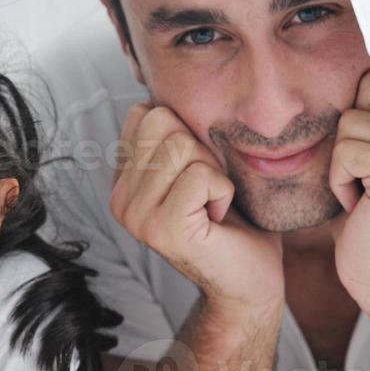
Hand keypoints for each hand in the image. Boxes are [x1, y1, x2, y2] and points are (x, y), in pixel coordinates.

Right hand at [110, 102, 282, 311]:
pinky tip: (219, 216)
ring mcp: (136, 216)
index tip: (198, 173)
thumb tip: (166, 88)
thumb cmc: (235, 222)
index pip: (143, 113)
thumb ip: (176, 137)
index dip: (185, 132)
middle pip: (160, 121)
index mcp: (123, 181)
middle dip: (200, 147)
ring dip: (214, 171)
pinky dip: (223, 190)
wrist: (250, 281)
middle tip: (209, 188)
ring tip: (214, 204)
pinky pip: (200, 175)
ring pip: (181, 145)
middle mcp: (120, 198)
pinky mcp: (162, 229)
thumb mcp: (198, 167)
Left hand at [328, 70, 369, 307]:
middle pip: (367, 86)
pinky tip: (358, 202)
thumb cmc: (369, 213)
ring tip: (364, 188)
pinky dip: (338, 180)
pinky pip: (345, 151)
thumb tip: (348, 63)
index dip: (360, 97)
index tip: (359, 135)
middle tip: (364, 169)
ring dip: (341, 160)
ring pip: (351, 121)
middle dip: (350, 129)